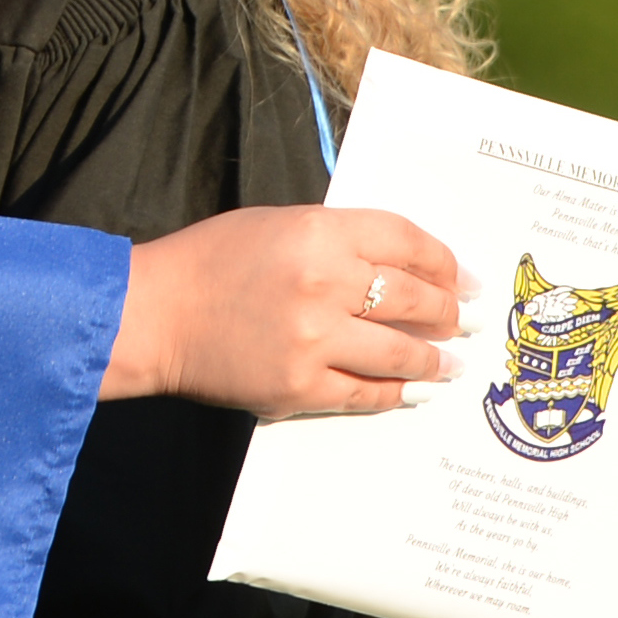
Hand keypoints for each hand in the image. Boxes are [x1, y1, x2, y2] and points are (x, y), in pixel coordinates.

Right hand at [105, 204, 469, 414]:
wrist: (154, 315)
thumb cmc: (209, 262)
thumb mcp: (278, 224)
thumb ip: (338, 240)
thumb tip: (399, 268)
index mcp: (319, 231)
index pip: (406, 243)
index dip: (444, 262)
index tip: (464, 278)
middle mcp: (325, 283)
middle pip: (414, 298)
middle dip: (448, 313)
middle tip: (463, 321)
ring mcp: (314, 339)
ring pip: (400, 352)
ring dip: (432, 359)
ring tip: (449, 364)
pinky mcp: (299, 386)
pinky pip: (365, 393)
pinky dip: (393, 393)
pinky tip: (410, 391)